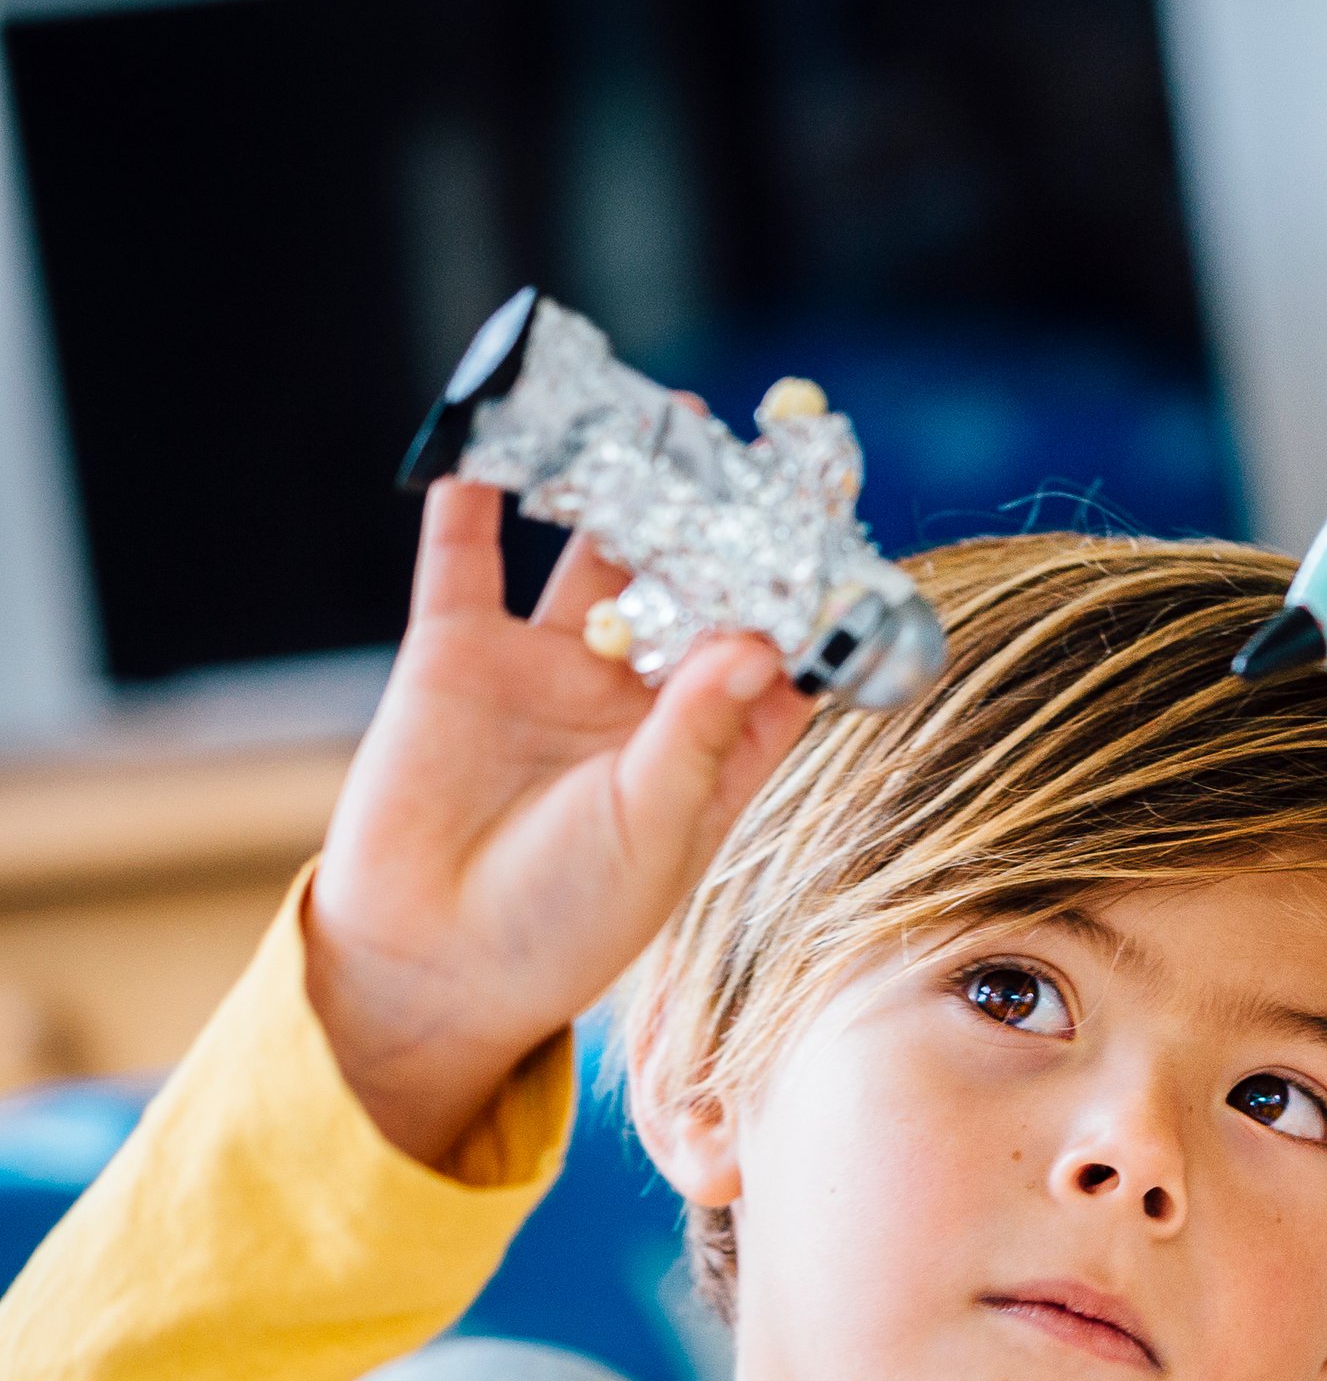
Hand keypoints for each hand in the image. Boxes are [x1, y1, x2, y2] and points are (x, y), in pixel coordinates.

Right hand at [307, 479, 815, 1166]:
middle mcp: (637, 696)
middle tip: (760, 451)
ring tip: (663, 417)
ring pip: (595, 555)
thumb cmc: (564, 921)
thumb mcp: (653, 828)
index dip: (808, 599)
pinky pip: (466, 556)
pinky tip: (498, 436)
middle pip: (692, 585)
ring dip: (624, 489)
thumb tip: (756, 641)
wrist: (429, 962)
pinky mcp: (457, 655)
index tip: (844, 535)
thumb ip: (698, 733)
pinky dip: (477, 496)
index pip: (775, 653)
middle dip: (723, 522)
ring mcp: (549, 666)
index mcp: (710, 746)